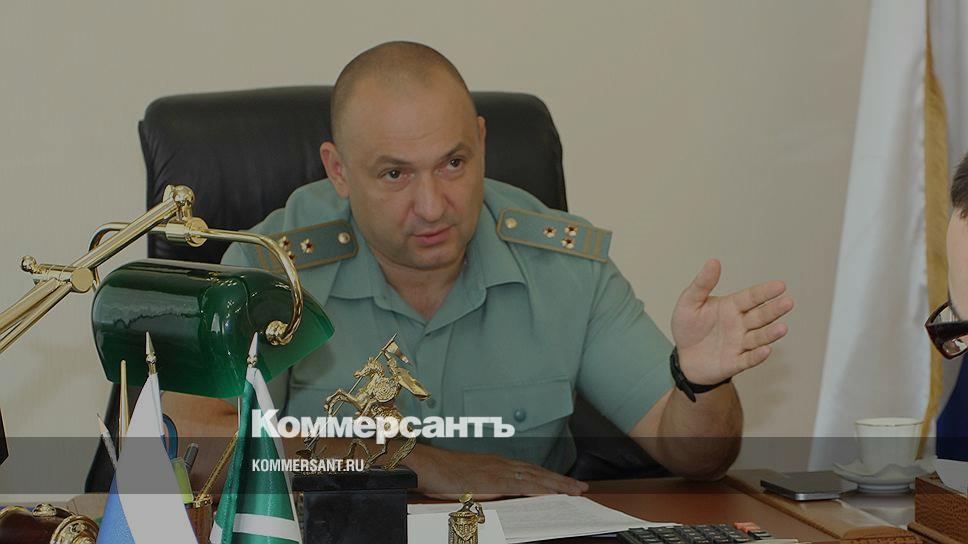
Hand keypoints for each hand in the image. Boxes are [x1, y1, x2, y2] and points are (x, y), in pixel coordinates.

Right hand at [409, 446, 588, 499]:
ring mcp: (499, 471)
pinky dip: (542, 489)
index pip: (529, 470)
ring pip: (536, 477)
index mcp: (495, 464)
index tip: (563, 482)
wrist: (428, 466)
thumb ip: (484, 486)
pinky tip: (553, 494)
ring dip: (558, 484)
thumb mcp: (467, 479)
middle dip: (561, 480)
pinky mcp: (495, 481)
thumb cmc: (441, 474)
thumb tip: (493, 495)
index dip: (548, 476)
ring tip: (575, 491)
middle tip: (580, 487)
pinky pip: (524, 486)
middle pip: (538, 472)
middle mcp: (501, 464)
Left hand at [671, 259, 793, 384]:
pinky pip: (748, 359)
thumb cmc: (688, 327)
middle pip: (760, 316)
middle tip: (788, 302)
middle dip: (774, 310)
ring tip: (782, 328)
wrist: (683, 357)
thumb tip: (713, 261)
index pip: (751, 297)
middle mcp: (740, 324)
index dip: (765, 292)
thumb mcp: (689, 302)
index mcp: (731, 307)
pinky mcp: (734, 362)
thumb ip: (702, 284)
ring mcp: (739, 344)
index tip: (780, 285)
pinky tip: (766, 350)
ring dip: (770, 333)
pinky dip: (757, 356)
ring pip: (758, 337)